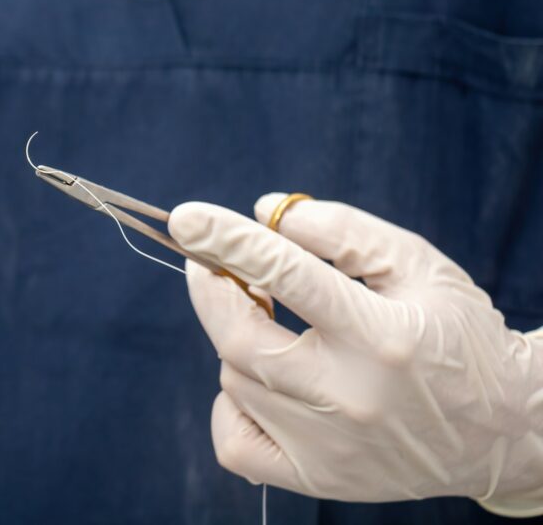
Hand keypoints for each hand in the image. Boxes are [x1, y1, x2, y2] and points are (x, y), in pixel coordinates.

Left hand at [168, 195, 542, 515]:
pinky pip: (234, 441)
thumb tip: (263, 211)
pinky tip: (262, 383)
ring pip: (237, 380)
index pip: (288, 277)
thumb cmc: (455, 335)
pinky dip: (231, 404)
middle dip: (212, 291)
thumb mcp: (417, 266)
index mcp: (381, 336)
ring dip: (237, 340)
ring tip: (273, 324)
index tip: (187, 218)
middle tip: (210, 262)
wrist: (503, 430)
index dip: (229, 242)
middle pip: (241, 340)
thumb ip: (342, 232)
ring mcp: (329, 448)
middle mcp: (351, 398)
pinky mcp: (318, 480)